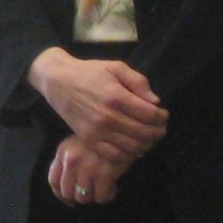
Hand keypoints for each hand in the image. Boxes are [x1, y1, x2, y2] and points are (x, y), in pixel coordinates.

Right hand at [27, 50, 166, 160]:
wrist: (58, 82)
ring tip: (150, 138)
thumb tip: (155, 102)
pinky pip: (114, 156)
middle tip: (160, 128)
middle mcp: (108, 117)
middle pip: (143, 133)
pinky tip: (134, 148)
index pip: (149, 115)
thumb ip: (138, 82)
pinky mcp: (89, 140)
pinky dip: (128, 155)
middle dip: (158, 132)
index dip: (161, 117)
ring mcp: (97, 132)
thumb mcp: (116, 67)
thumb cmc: (89, 72)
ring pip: (132, 147)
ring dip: (147, 145)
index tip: (163, 114)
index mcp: (116, 97)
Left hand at [49, 134, 123, 205]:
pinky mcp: (105, 173)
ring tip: (102, 188)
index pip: (53, 180)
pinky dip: (107, 196)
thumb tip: (66, 187)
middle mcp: (72, 160)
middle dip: (79, 196)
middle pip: (67, 192)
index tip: (69, 199)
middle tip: (90, 193)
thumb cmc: (103, 139)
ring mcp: (88, 167)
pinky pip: (101, 197)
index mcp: (63, 151)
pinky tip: (113, 187)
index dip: (60, 194)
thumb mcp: (79, 143)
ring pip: (83, 198)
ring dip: (93, 196)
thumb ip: (69, 161)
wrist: (126, 130)